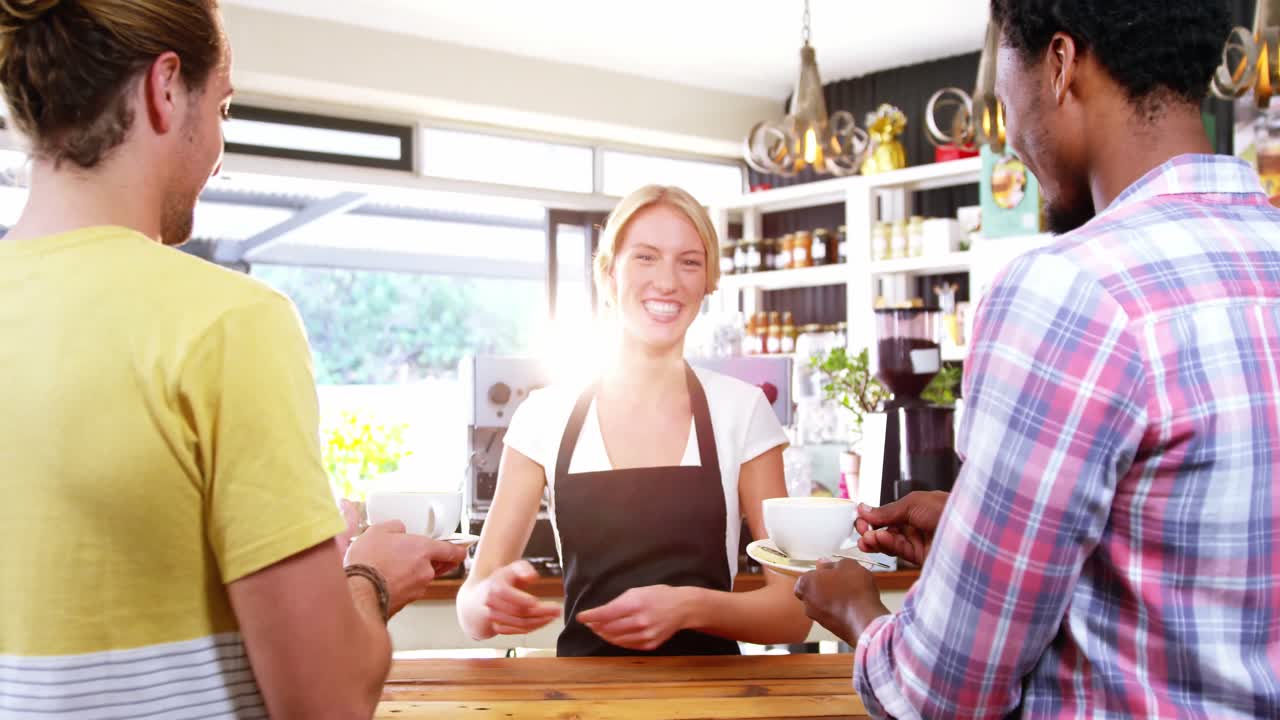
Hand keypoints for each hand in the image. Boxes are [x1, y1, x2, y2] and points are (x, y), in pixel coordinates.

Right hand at [344, 521, 467, 615]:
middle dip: (426, 560)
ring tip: (388, 568)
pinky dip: (401, 585)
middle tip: (410, 555)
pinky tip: (384, 580)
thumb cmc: (368, 562)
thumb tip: (400, 531)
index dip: (458, 550)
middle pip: (436, 565)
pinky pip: (408, 589)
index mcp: (424, 550)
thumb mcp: (378, 531)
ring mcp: (417, 589)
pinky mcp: (406, 603)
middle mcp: (426, 571)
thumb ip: (395, 527)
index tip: (461, 549)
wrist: (358, 593)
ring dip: (411, 574)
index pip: (452, 551)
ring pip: (421, 578)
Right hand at [476, 560, 561, 635]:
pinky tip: (543, 621)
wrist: (482, 595)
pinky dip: (532, 628)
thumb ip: (524, 569)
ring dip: (539, 622)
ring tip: (554, 616)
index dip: (525, 600)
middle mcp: (492, 604)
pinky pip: (517, 631)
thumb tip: (532, 577)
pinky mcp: (497, 628)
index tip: (540, 601)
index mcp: (495, 587)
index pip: (510, 596)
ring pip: (519, 624)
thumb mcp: (514, 567)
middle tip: (557, 610)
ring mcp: (493, 617)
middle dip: (541, 613)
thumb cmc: (504, 579)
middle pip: (519, 612)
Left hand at [576, 585, 691, 651]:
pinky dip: (617, 640)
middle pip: (608, 629)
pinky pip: (627, 645)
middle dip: (595, 626)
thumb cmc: (657, 595)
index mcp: (635, 604)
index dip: (589, 616)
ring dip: (604, 635)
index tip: (580, 617)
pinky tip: (613, 635)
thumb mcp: (636, 591)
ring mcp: (645, 635)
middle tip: (589, 623)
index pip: (605, 614)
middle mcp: (639, 621)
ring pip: (616, 639)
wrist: (682, 608)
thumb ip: (618, 603)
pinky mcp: (649, 644)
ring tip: (598, 629)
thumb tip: (600, 613)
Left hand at [793, 559, 885, 644]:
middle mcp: (807, 603)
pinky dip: (841, 611)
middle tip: (843, 582)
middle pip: (814, 591)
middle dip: (826, 587)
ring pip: (824, 605)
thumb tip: (824, 563)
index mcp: (805, 584)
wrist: (865, 619)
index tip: (833, 572)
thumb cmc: (854, 588)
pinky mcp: (830, 629)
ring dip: (835, 600)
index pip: (807, 577)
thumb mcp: (847, 565)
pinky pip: (834, 615)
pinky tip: (855, 606)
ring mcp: (817, 618)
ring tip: (852, 594)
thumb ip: (832, 563)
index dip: (821, 574)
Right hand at [855, 491, 948, 566]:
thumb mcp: (913, 503)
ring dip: (875, 540)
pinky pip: (898, 551)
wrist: (970, 533)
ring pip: (889, 541)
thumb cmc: (948, 510)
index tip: (859, 519)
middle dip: (870, 530)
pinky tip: (878, 540)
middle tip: (860, 530)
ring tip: (866, 539)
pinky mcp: (919, 557)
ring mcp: (917, 541)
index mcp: (915, 508)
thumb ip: (887, 511)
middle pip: (885, 529)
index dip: (872, 517)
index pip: (887, 514)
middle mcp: (915, 525)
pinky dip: (886, 546)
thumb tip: (864, 509)